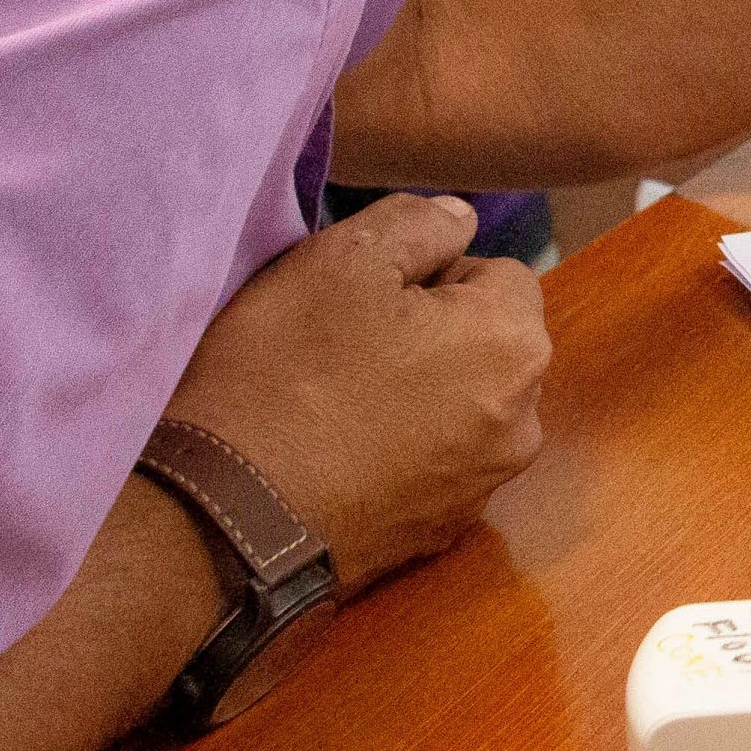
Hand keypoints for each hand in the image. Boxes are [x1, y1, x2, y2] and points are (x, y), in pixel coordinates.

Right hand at [162, 194, 547, 587]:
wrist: (226, 519)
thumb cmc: (285, 373)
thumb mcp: (341, 258)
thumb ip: (419, 223)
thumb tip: (461, 219)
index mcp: (516, 345)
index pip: (496, 272)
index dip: (429, 273)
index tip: (366, 299)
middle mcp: (524, 421)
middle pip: (486, 341)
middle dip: (433, 332)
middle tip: (347, 344)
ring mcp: (486, 485)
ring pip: (462, 403)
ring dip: (419, 391)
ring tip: (339, 399)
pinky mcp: (443, 531)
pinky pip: (434, 461)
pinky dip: (403, 449)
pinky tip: (340, 451)